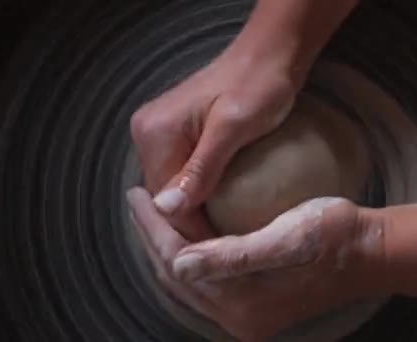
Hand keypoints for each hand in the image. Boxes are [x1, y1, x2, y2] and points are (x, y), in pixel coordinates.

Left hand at [126, 187, 386, 340]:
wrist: (369, 252)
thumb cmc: (332, 234)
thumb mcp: (285, 239)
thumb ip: (232, 257)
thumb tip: (178, 265)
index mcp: (242, 305)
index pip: (180, 261)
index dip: (155, 227)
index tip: (137, 194)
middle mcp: (239, 319)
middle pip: (179, 274)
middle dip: (154, 237)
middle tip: (137, 200)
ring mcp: (248, 316)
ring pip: (191, 280)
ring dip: (168, 247)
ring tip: (151, 217)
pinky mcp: (256, 306)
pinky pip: (208, 283)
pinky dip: (190, 258)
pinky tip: (185, 237)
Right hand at [130, 46, 298, 240]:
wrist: (270, 55)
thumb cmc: (259, 86)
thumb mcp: (234, 128)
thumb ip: (201, 168)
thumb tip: (166, 209)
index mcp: (154, 131)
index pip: (167, 199)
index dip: (193, 232)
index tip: (221, 255)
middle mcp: (147, 132)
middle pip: (165, 197)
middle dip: (191, 226)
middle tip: (224, 253)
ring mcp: (159, 132)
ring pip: (172, 189)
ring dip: (194, 213)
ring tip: (223, 237)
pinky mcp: (176, 133)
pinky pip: (181, 174)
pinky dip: (198, 194)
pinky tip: (219, 210)